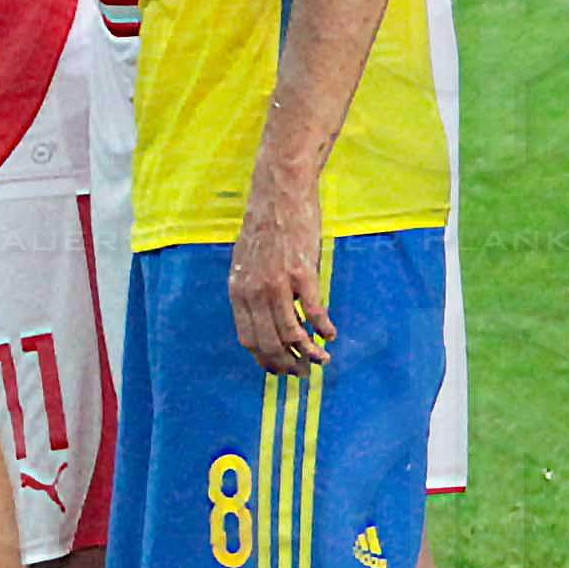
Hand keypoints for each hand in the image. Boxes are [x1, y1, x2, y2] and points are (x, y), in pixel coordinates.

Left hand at [229, 165, 336, 372]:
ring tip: (321, 359)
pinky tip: (330, 334)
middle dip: (287, 363)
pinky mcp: (301, 273)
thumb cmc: (266, 226)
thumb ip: (252, 288)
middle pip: (269, 342)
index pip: (248, 338)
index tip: (279, 369)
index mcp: (238, 290)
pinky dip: (323, 327)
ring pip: (292, 332)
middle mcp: (253, 291)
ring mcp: (276, 283)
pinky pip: (313, 311)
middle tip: (303, 373)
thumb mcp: (246, 262)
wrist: (279, 194)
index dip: (265, 359)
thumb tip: (263, 314)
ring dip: (308, 352)